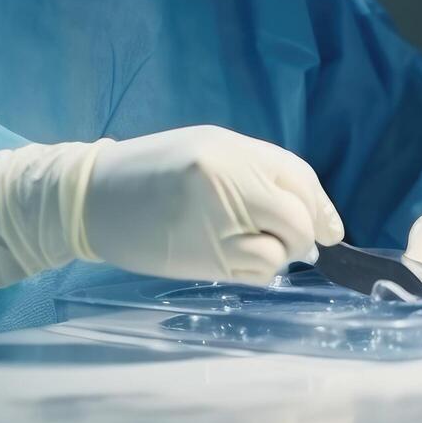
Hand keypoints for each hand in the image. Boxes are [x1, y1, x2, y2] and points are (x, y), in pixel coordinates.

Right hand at [0, 126, 344, 297]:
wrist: (93, 196)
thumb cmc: (153, 167)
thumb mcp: (208, 147)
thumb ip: (258, 171)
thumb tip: (311, 216)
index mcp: (230, 151)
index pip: (300, 179)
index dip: (320, 206)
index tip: (328, 227)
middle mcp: (228, 186)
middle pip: (296, 218)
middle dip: (303, 233)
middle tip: (293, 239)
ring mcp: (216, 226)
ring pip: (279, 253)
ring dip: (277, 254)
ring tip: (248, 242)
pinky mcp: (203, 262)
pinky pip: (255, 274)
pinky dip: (257, 271)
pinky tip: (233, 257)